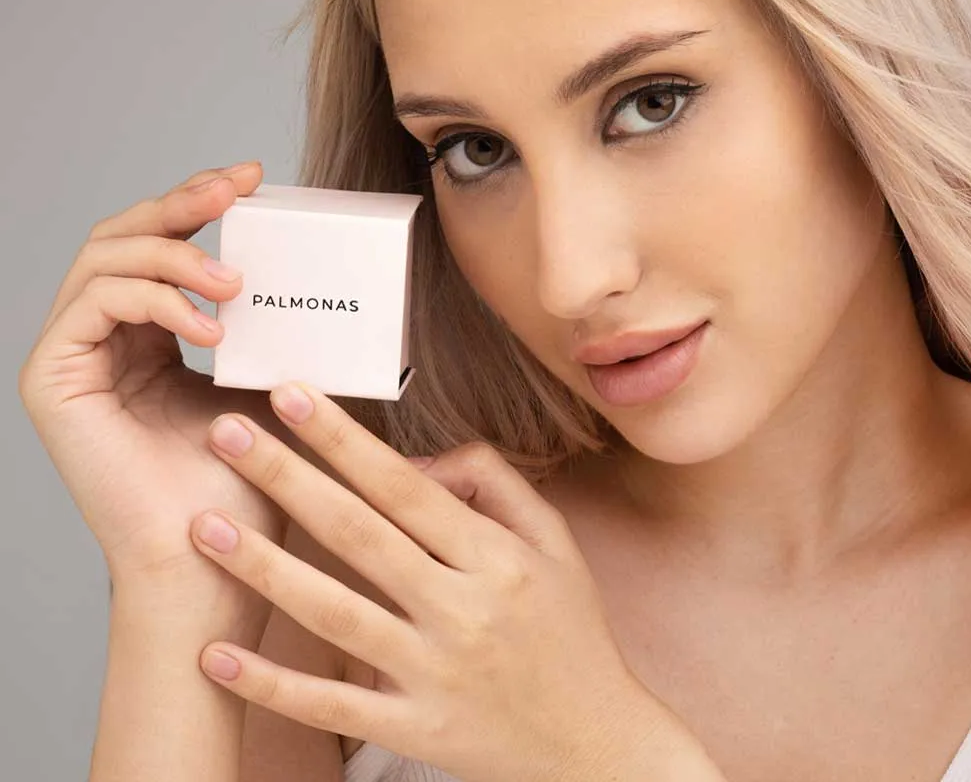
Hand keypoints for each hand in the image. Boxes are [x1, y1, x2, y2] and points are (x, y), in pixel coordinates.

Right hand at [17, 160, 293, 592]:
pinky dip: (156, 300)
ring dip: (175, 254)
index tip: (253, 179)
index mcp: (151, 336)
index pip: (162, 245)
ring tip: (234, 283)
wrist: (215, 559)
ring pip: (107, 257)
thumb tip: (326, 278)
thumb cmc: (247, 484)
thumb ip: (276, 331)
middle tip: (234, 189)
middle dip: (181, 204)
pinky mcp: (53, 379)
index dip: (200, 202)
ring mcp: (74, 356)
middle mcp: (106, 338)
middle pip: (124, 234)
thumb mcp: (271, 385)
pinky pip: (95, 302)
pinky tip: (210, 326)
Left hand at [188, 379, 677, 781]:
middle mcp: (462, 609)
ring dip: (264, 569)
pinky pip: (333, 706)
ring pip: (334, 614)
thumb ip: (491, 483)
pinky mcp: (415, 730)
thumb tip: (413, 461)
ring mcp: (434, 674)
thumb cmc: (569, 630)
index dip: (344, 438)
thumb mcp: (553, 540)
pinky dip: (273, 685)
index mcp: (495, 557)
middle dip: (287, 477)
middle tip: (224, 434)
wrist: (595, 744)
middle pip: (357, 534)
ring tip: (204, 525)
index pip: (404, 485)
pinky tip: (218, 656)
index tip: (292, 396)